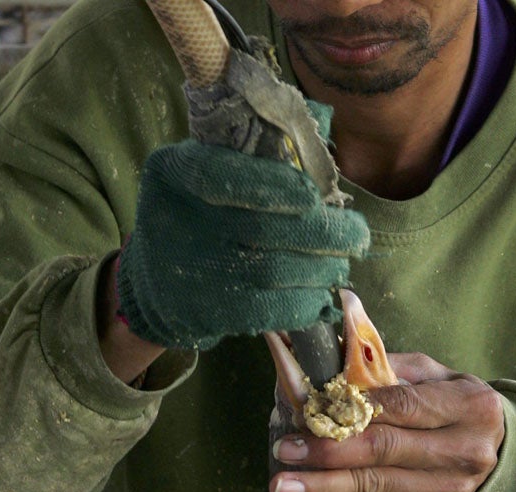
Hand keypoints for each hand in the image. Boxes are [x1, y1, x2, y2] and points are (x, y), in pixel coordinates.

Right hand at [116, 139, 368, 350]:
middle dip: (323, 232)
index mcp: (175, 172)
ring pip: (275, 270)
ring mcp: (195, 271)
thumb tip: (321, 155)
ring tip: (341, 264)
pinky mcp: (210, 312)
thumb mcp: (206, 170)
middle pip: (263, 228)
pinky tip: (319, 294)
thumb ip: (252, 159)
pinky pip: (270, 309)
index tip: (314, 195)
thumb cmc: (199, 213)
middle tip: (357, 235)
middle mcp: (178, 221)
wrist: (158, 281)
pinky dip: (304, 302)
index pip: (221, 176)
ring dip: (322, 268)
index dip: (273, 186)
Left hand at [269, 353, 504, 491]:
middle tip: (286, 451)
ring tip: (282, 486)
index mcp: (468, 407)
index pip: (403, 406)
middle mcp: (462, 452)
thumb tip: (332, 361)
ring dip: (323, 488)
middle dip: (329, 451)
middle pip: (385, 450)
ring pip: (375, 487)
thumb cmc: (453, 402)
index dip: (355, 408)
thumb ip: (388, 367)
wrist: (497, 452)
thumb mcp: (435, 374)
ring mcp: (445, 489)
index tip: (313, 410)